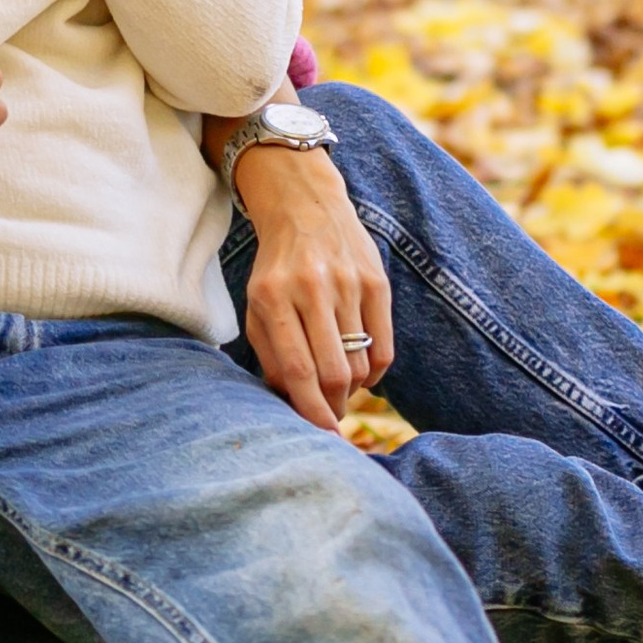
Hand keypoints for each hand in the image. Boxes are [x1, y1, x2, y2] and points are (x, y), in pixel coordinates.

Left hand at [231, 142, 394, 430]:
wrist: (305, 206)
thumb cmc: (276, 269)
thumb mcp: (257, 307)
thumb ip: (270, 355)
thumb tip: (292, 404)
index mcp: (273, 297)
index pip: (297, 370)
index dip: (310, 410)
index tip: (320, 436)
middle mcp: (311, 289)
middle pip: (334, 371)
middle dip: (334, 407)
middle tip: (330, 417)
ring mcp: (348, 283)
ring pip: (361, 363)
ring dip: (352, 390)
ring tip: (341, 389)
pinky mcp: (377, 281)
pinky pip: (385, 347)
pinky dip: (375, 372)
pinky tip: (362, 372)